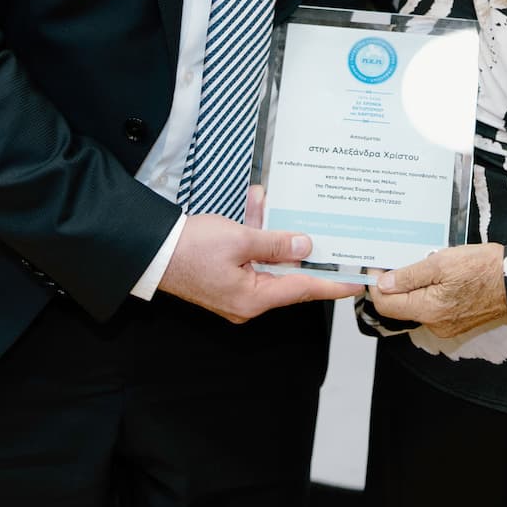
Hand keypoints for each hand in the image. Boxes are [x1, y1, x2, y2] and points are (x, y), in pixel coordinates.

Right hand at [159, 211, 364, 322]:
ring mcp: (236, 292)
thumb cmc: (190, 248)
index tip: (355, 283)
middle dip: (297, 246)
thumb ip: (275, 244)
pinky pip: (250, 258)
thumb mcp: (239, 240)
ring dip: (271, 233)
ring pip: (267, 261)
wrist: (150, 251)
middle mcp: (248, 301)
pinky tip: (255, 208)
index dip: (332, 284)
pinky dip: (254, 235)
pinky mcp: (225, 279)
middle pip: (287, 275)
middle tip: (324, 232)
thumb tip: (305, 247)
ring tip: (271, 205)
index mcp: (254, 298)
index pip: (304, 290)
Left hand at [368, 243, 506, 337]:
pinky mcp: (456, 321)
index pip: (386, 304)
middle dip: (395, 284)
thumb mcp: (441, 263)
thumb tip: (382, 284)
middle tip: (400, 258)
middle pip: (400, 306)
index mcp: (428, 310)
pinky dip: (428, 292)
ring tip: (422, 263)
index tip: (378, 265)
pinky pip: (432, 308)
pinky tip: (438, 275)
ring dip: (413, 286)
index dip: (377, 284)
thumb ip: (409, 275)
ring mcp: (446, 325)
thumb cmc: (483, 268)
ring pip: (416, 306)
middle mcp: (434, 324)